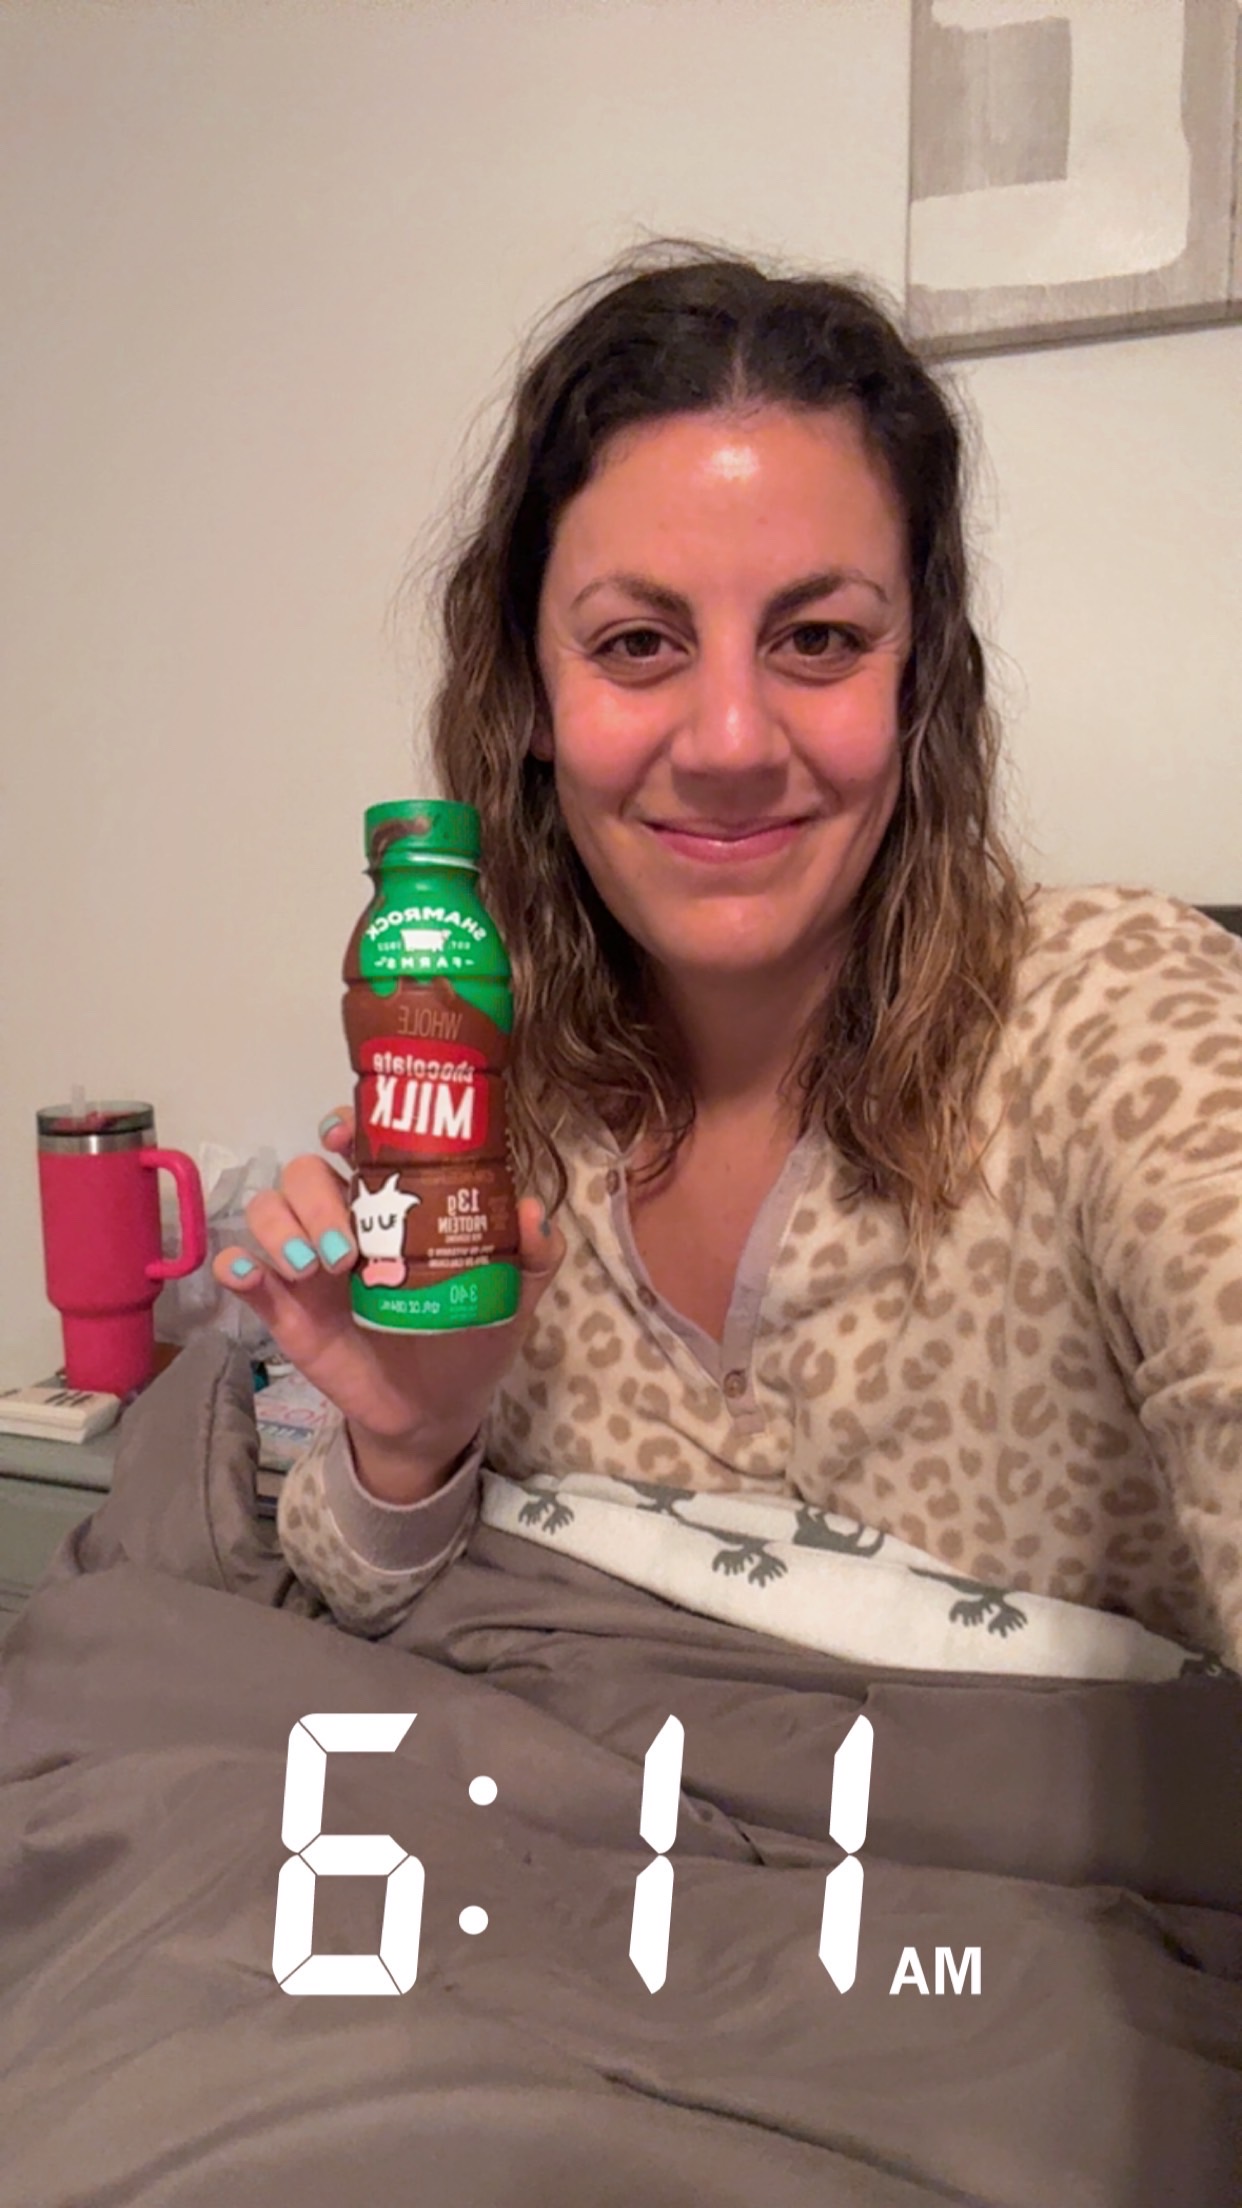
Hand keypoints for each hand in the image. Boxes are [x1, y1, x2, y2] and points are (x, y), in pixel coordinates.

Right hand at [213, 1109, 565, 1484]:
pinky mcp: (283, 1311)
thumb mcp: (512, 1296)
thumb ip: (533, 1254)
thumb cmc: (470, 1337)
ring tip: (313, 1270)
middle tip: (349, 1249)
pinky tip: (247, 1275)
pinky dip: (235, 1267)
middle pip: (304, 1174)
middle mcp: (343, 1223)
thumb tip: (533, 1210)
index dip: (344, 1127)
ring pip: (268, 1213)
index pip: (357, 1146)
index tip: (346, 1136)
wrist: (438, 1411)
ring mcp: (308, 1265)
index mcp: (393, 1206)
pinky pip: (242, 1275)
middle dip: (317, 1198)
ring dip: (281, 1230)